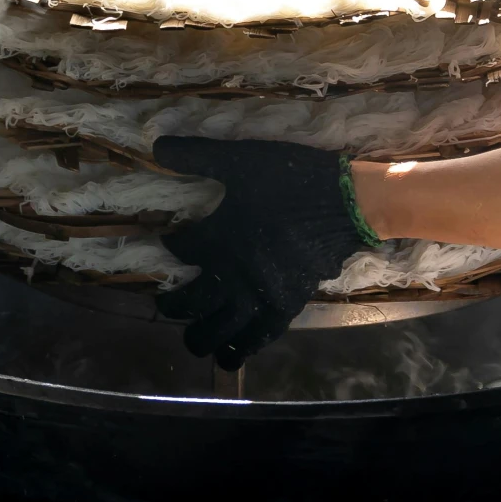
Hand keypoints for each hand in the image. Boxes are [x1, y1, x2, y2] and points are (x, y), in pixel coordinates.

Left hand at [152, 135, 374, 368]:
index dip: (168, 242)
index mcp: (216, 237)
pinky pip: (256, 339)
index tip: (166, 237)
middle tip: (164, 302)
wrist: (345, 201)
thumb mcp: (241, 159)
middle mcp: (230, 275)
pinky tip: (228, 355)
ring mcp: (258, 296)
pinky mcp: (284, 307)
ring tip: (191, 336)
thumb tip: (155, 146)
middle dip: (171, 303)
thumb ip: (197, 155)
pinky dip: (239, 350)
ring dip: (198, 336)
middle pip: (188, 301)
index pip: (178, 246)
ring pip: (216, 332)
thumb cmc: (291, 178)